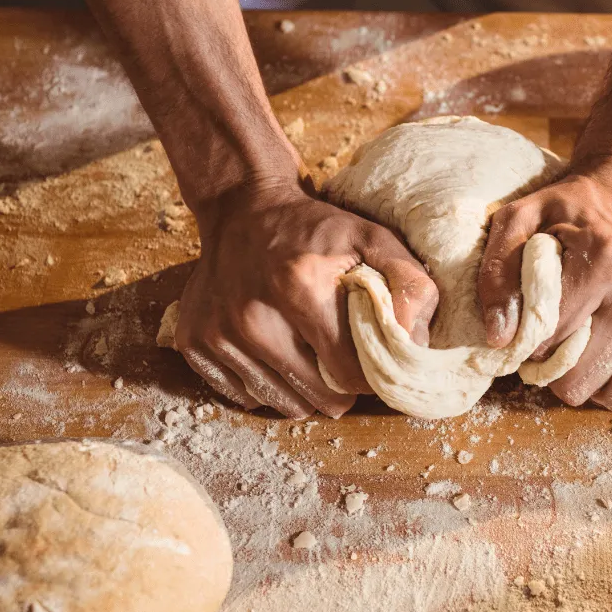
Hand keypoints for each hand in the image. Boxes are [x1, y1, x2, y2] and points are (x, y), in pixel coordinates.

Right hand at [176, 175, 437, 418]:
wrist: (242, 207)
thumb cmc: (315, 230)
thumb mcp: (373, 239)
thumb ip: (410, 284)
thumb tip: (418, 344)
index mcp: (298, 288)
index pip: (347, 375)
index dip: (368, 377)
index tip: (370, 361)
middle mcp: (250, 315)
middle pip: (314, 398)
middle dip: (337, 388)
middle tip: (340, 358)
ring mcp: (217, 332)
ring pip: (279, 404)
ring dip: (301, 390)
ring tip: (307, 353)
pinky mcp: (194, 342)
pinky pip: (242, 396)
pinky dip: (264, 385)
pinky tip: (274, 352)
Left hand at [478, 156, 611, 414]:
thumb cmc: (574, 205)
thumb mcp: (521, 219)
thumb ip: (498, 275)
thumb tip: (501, 338)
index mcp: (603, 262)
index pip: (549, 347)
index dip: (532, 348)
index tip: (537, 331)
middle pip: (585, 383)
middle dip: (564, 373)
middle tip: (566, 347)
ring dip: (606, 387)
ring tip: (600, 356)